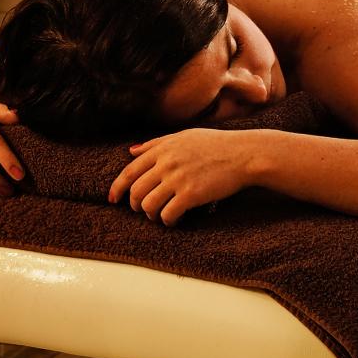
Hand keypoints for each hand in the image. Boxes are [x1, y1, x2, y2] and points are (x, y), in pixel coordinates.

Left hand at [108, 128, 256, 224]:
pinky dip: (168, 221)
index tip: (113, 200)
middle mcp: (166, 163)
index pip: (129, 171)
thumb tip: (131, 150)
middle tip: (142, 210)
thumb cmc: (217, 144)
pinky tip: (175, 220)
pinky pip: (168, 214)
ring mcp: (178, 179)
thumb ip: (156, 144)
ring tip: (160, 215)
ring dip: (151, 215)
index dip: (117, 188)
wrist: (244, 154)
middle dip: (135, 205)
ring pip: (148, 205)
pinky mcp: (191, 194)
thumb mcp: (184, 136)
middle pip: (136, 191)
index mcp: (163, 149)